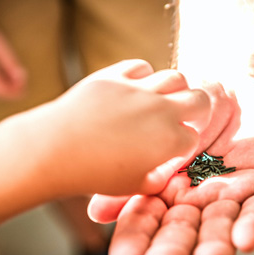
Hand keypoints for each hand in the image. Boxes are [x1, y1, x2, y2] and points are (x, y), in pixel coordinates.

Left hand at [39, 59, 211, 196]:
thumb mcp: (132, 186)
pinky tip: (136, 88)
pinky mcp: (116, 76)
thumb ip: (156, 180)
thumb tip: (165, 174)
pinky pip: (141, 67)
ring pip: (175, 78)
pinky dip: (144, 76)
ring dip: (175, 90)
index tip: (175, 150)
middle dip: (198, 111)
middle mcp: (161, 110)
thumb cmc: (93, 174)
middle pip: (199, 100)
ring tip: (164, 101)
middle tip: (187, 118)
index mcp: (170, 140)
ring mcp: (139, 90)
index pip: (194, 137)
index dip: (186, 145)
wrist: (53, 149)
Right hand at [88, 79, 253, 254]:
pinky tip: (246, 240)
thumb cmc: (191, 113)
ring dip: (215, 249)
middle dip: (173, 253)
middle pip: (185, 234)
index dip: (137, 246)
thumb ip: (135, 174)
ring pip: (224, 228)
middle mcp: (200, 205)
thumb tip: (98, 213)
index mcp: (167, 196)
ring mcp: (236, 198)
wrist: (235, 85)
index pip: (147, 226)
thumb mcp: (159, 137)